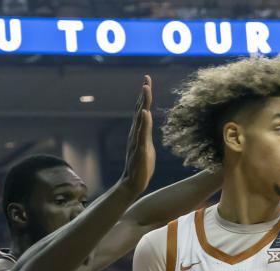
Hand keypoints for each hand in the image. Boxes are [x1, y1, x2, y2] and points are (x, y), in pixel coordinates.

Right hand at [119, 75, 154, 195]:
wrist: (133, 183)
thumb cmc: (141, 166)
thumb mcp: (147, 145)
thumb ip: (146, 132)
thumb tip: (147, 120)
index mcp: (139, 131)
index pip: (141, 109)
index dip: (144, 95)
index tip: (147, 79)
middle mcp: (136, 133)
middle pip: (139, 109)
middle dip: (143, 94)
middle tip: (146, 79)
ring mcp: (137, 140)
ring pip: (140, 118)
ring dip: (143, 103)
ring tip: (145, 89)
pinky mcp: (140, 149)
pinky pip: (142, 134)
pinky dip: (144, 122)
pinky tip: (145, 112)